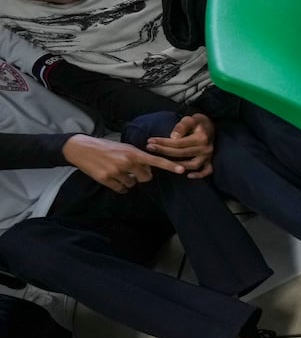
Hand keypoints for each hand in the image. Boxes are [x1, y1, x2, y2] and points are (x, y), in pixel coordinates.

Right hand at [62, 135, 187, 192]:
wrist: (82, 148)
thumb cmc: (106, 148)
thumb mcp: (124, 148)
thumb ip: (138, 157)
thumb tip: (149, 169)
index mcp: (133, 153)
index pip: (155, 160)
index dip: (169, 166)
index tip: (182, 170)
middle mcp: (126, 162)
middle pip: (145, 178)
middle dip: (141, 176)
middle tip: (131, 170)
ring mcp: (116, 171)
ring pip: (132, 184)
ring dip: (128, 181)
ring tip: (117, 170)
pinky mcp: (106, 179)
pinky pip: (121, 189)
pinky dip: (119, 186)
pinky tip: (112, 177)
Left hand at [144, 112, 215, 177]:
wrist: (209, 126)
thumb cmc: (197, 122)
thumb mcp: (190, 119)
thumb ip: (181, 127)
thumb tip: (173, 137)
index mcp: (201, 138)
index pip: (179, 142)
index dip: (163, 142)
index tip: (150, 141)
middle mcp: (206, 148)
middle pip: (182, 153)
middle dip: (164, 151)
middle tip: (150, 148)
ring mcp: (208, 156)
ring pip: (193, 165)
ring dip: (178, 165)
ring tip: (163, 161)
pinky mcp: (210, 161)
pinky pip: (207, 171)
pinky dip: (199, 175)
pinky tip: (188, 176)